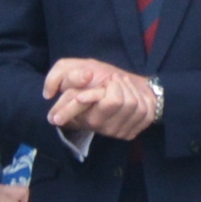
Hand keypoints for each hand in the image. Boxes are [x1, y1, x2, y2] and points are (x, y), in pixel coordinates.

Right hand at [43, 58, 157, 140]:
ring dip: (129, 88)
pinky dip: (141, 97)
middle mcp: (91, 125)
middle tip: (112, 80)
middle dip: (117, 83)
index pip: (74, 107)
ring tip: (122, 86)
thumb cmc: (95, 75)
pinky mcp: (129, 133)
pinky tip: (133, 97)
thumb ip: (59, 75)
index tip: (77, 94)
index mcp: (74, 113)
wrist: (125, 84)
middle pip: (114, 101)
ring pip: (131, 104)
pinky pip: (143, 111)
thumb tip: (56, 90)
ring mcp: (111, 132)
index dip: (76, 103)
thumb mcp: (72, 67)